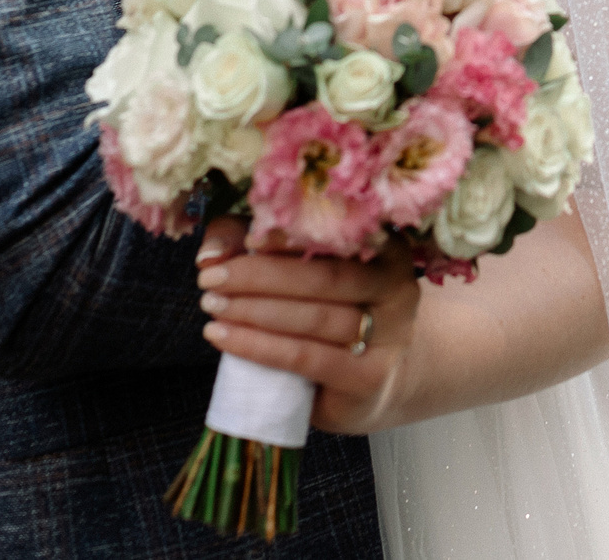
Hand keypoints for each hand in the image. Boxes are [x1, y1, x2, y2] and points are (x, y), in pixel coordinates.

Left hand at [194, 227, 423, 434]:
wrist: (373, 377)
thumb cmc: (328, 310)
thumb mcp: (298, 269)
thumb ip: (252, 245)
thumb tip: (210, 254)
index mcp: (386, 245)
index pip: (333, 233)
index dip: (285, 235)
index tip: (242, 240)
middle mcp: (397, 286)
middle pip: (325, 276)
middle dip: (260, 276)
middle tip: (211, 279)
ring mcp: (390, 335)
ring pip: (315, 318)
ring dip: (255, 311)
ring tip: (212, 306)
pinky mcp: (367, 377)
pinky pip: (306, 357)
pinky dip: (260, 346)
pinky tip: (224, 337)